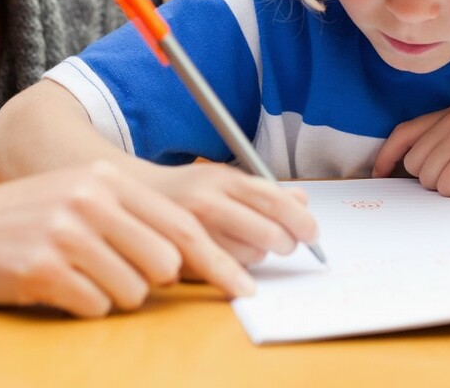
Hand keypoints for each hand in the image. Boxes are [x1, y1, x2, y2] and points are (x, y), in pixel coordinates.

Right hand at [0, 162, 254, 317]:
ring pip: (133, 290)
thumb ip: (135, 214)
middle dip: (151, 278)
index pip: (181, 225)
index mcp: (108, 179)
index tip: (243, 287)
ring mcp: (66, 233)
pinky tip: (59, 285)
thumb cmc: (35, 217)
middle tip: (119, 272)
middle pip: (165, 262)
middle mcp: (90, 200)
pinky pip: (95, 305)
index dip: (219, 261)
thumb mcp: (85, 195)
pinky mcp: (44, 268)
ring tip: (80, 274)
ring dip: (114, 293)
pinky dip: (84, 304)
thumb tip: (191, 254)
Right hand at [143, 161, 317, 264]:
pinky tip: (231, 256)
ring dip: (260, 254)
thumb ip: (265, 189)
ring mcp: (193, 231)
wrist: (136, 199)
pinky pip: (229, 271)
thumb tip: (303, 202)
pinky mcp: (182, 257)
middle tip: (288, 244)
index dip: (301, 220)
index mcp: (222, 178)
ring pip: (251, 256)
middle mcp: (207, 202)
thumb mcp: (226, 179)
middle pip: (267, 233)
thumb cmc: (190, 190)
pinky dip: (240, 268)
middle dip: (287, 243)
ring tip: (249, 243)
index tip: (312, 233)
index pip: (274, 200)